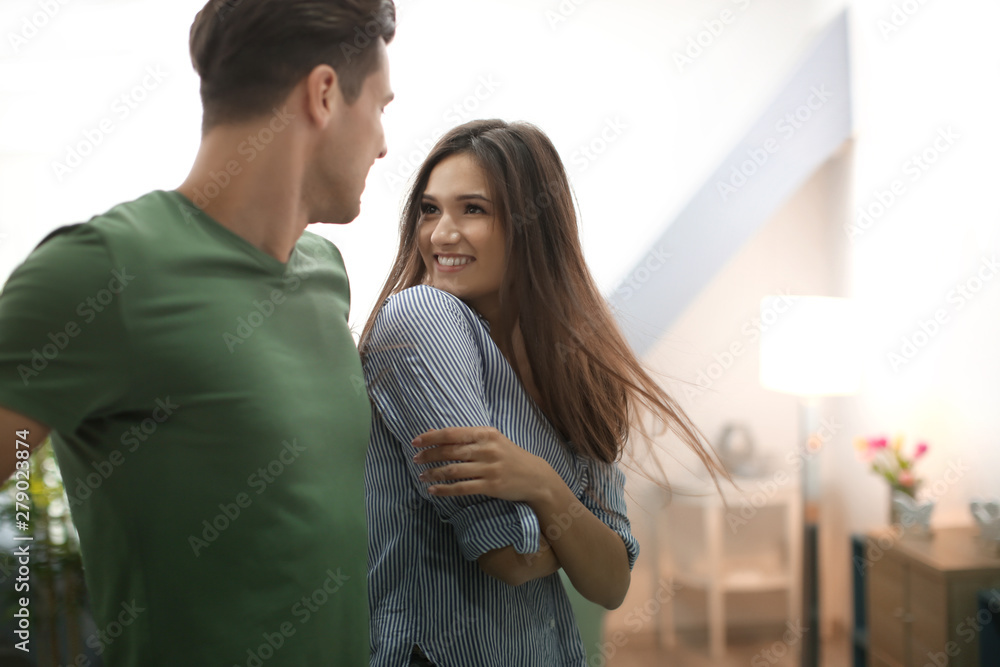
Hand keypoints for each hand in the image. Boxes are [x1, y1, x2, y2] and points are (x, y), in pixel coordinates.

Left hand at [412, 427, 554, 503]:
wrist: (535, 477)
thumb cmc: (509, 456)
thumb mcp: (493, 440)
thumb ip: (469, 438)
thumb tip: (438, 436)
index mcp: (486, 434)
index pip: (452, 433)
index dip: (431, 437)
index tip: (416, 441)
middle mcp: (487, 449)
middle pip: (450, 451)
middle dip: (429, 455)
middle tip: (415, 459)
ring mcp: (489, 468)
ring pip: (453, 470)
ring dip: (433, 473)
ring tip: (422, 476)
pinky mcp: (491, 486)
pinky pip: (462, 488)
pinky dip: (444, 490)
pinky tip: (434, 491)